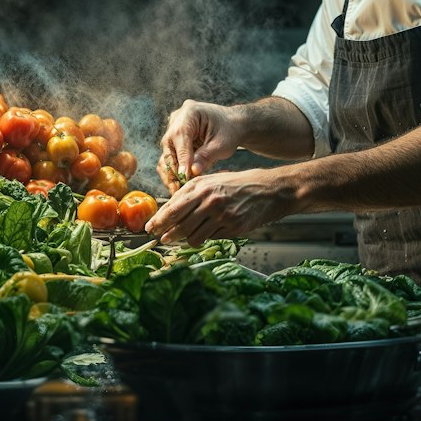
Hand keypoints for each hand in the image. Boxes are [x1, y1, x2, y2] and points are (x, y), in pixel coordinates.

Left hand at [146, 167, 293, 245]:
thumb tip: (170, 210)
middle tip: (161, 239)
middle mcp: (209, 201)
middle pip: (179, 226)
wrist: (270, 190)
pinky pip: (211, 239)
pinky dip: (207, 238)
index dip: (159, 221)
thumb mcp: (213, 181)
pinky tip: (210, 232)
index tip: (150, 228)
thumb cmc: (240, 184)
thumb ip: (192, 194)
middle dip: (167, 235)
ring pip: (194, 237)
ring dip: (188, 239)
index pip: (172, 208)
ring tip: (188, 237)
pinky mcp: (233, 228)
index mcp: (201, 186)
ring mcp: (222, 216)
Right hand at [156, 99, 242, 193]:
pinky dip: (175, 171)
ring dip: (171, 174)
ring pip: (166, 156)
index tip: (185, 178)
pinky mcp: (174, 141)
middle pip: (168, 148)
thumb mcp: (222, 145)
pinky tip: (181, 183)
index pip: (180, 138)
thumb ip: (206, 157)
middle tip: (179, 189)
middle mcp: (177, 120)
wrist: (233, 125)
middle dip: (173, 171)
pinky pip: (170, 158)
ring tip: (179, 189)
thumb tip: (191, 172)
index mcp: (189, 112)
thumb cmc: (230, 131)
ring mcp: (173, 130)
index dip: (181, 160)